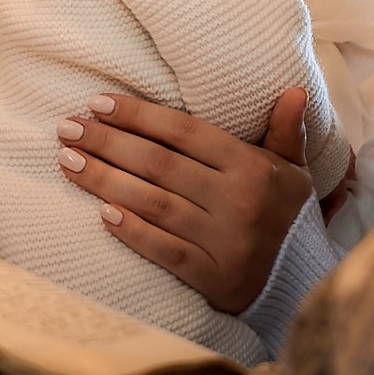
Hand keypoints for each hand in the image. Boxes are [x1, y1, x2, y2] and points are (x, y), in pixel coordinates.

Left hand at [58, 88, 314, 312]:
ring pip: (154, 203)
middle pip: (159, 164)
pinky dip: (132, 231)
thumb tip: (293, 89)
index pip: (185, 132)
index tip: (98, 103)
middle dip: (108, 142)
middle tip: (68, 128)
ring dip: (104, 180)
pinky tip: (101, 213)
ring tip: (68, 161)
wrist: (305, 285)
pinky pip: (164, 250)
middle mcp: (239, 201)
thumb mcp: (293, 171)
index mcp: (254, 167)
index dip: (139, 115)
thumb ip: (286, 131)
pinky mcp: (214, 278)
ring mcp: (226, 241)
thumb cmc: (286, 216)